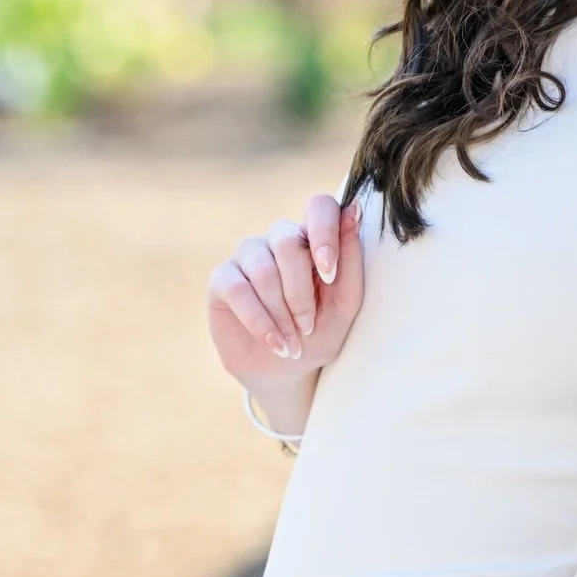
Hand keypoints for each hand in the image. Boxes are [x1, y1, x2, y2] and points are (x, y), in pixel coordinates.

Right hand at [207, 193, 364, 390]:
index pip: (319, 206)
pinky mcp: (223, 278)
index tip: (329, 273)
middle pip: (287, 242)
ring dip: (282, 313)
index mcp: (314, 238)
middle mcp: (279, 239)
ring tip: (293, 342)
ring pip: (263, 269)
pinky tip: (275, 343)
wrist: (286, 370)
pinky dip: (261, 321)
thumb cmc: (320, 332)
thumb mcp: (345, 302)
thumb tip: (353, 209)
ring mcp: (248, 256)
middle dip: (301, 293)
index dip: (324, 232)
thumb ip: (350, 258)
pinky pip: (239, 289)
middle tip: (309, 326)